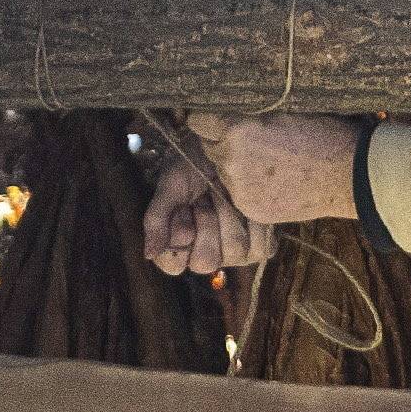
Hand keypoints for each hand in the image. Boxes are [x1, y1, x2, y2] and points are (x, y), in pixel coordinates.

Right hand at [141, 148, 276, 275]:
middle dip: (207, 223)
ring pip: (235, 251)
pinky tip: (246, 205)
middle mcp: (206, 255)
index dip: (179, 237)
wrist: (228, 146)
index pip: (173, 265)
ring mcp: (234, 254)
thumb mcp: (171, 187)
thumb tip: (149, 254)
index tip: (184, 209)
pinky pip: (261, 248)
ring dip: (231, 216)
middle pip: (206, 262)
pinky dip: (255, 222)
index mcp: (178, 246)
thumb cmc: (194, 166)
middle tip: (206, 199)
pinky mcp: (261, 246)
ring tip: (226, 196)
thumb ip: (157, 220)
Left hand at [190, 111, 363, 226]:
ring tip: (269, 163)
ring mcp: (239, 188)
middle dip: (224, 143)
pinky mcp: (250, 208)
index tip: (219, 121)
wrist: (349, 175)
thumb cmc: (323, 134)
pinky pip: (239, 193)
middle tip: (253, 142)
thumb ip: (250, 112)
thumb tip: (229, 108)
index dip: (210, 120)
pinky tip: (275, 181)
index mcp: (237, 129)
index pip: (199, 122)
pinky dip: (250, 187)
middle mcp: (231, 160)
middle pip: (209, 148)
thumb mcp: (284, 110)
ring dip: (237, 166)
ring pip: (224, 172)